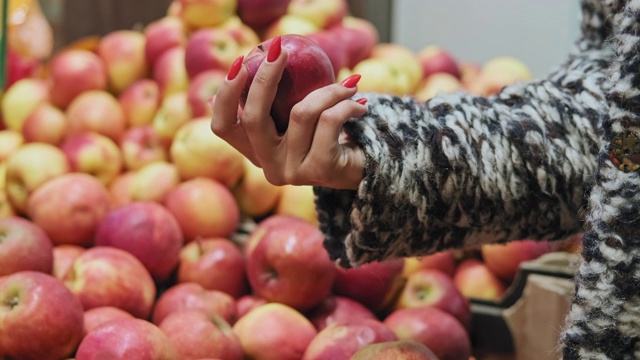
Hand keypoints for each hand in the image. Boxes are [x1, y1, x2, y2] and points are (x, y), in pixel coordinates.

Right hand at [210, 37, 367, 189]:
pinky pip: (329, 121)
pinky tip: (359, 104)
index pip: (223, 127)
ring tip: (349, 85)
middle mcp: (268, 166)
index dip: (224, 96)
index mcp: (256, 151)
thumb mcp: (299, 116)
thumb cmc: (329, 134)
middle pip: (252, 118)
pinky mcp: (319, 169)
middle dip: (265, 77)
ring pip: (301, 113)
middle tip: (281, 49)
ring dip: (329, 90)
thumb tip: (266, 52)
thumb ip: (279, 97)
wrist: (365, 168)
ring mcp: (292, 171)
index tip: (239, 63)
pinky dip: (346, 104)